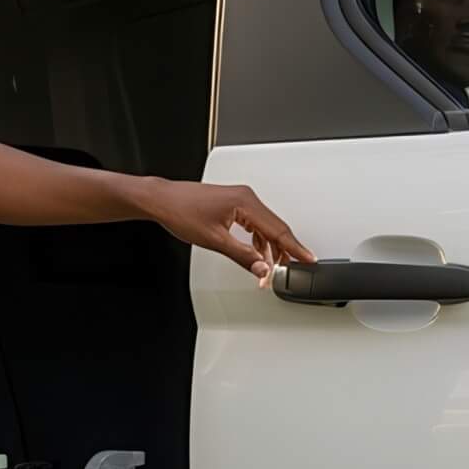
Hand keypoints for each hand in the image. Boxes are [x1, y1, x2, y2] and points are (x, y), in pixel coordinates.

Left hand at [141, 179, 314, 282]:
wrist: (161, 200)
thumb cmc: (180, 211)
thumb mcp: (214, 240)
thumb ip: (242, 256)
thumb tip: (261, 269)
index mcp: (246, 203)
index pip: (278, 229)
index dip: (295, 248)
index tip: (307, 259)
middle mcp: (246, 197)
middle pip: (275, 228)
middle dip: (282, 252)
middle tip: (286, 270)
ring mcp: (240, 199)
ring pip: (265, 226)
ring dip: (268, 247)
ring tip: (269, 268)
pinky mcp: (233, 203)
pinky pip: (254, 223)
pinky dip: (258, 239)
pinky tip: (256, 253)